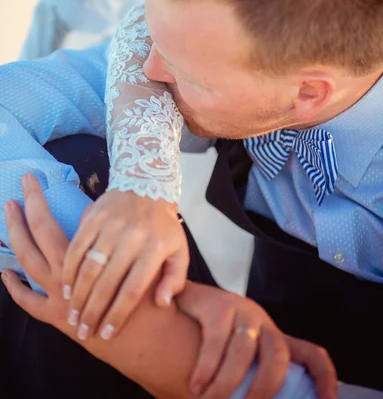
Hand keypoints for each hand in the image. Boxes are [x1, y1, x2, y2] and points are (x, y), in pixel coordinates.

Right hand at [62, 188, 188, 340]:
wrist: (147, 184)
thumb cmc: (163, 226)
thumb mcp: (180, 250)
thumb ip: (175, 278)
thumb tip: (162, 304)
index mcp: (154, 249)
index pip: (133, 289)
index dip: (118, 314)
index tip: (108, 333)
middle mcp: (132, 237)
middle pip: (107, 283)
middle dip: (93, 312)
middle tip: (84, 331)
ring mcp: (111, 226)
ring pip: (89, 267)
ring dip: (78, 295)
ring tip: (73, 316)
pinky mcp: (94, 216)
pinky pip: (76, 246)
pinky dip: (69, 269)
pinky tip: (66, 288)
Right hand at [177, 282, 336, 398]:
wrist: (175, 305)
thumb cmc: (204, 342)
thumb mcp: (233, 362)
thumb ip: (246, 383)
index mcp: (274, 339)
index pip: (312, 355)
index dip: (326, 380)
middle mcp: (263, 322)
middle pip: (278, 356)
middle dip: (265, 388)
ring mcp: (241, 310)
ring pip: (243, 351)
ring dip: (225, 384)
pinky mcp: (218, 303)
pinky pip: (216, 339)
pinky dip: (207, 367)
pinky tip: (196, 385)